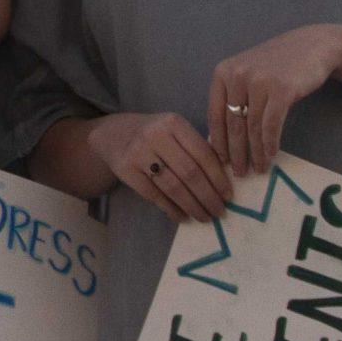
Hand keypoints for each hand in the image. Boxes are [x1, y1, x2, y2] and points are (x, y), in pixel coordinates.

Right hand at [91, 113, 231, 222]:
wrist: (113, 134)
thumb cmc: (154, 134)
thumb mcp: (174, 131)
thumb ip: (196, 148)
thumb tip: (222, 183)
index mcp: (174, 123)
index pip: (203, 154)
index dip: (218, 178)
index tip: (228, 196)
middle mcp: (155, 135)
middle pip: (189, 173)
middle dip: (208, 196)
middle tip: (219, 212)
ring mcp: (138, 153)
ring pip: (173, 187)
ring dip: (192, 206)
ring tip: (204, 217)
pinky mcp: (125, 170)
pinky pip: (154, 195)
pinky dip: (171, 209)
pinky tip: (182, 216)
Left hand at [207, 25, 341, 176]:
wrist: (313, 46)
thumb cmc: (277, 65)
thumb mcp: (247, 75)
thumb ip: (233, 99)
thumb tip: (219, 139)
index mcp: (223, 73)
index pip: (215, 114)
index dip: (218, 141)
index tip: (220, 162)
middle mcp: (237, 76)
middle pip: (232, 124)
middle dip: (235, 153)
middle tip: (239, 173)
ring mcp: (259, 82)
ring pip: (252, 127)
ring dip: (255, 153)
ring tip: (259, 169)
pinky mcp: (281, 90)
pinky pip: (271, 125)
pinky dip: (270, 144)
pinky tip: (271, 155)